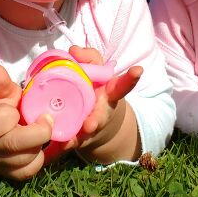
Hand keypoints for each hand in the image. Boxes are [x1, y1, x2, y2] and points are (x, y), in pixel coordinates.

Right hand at [0, 64, 52, 180]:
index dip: (11, 115)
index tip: (22, 105)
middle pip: (15, 145)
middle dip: (38, 132)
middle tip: (48, 119)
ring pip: (26, 160)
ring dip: (40, 144)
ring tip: (41, 130)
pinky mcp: (12, 174)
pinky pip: (30, 171)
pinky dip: (41, 157)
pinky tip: (42, 144)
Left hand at [68, 45, 142, 161]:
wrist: (94, 122)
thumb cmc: (95, 90)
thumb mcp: (97, 73)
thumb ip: (89, 58)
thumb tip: (74, 50)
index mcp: (110, 93)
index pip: (123, 85)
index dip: (131, 78)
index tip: (137, 71)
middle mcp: (103, 111)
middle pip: (102, 116)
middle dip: (96, 120)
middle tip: (91, 124)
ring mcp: (91, 126)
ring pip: (85, 133)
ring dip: (78, 136)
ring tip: (72, 139)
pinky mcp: (78, 138)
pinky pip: (71, 141)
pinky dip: (65, 143)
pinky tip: (59, 145)